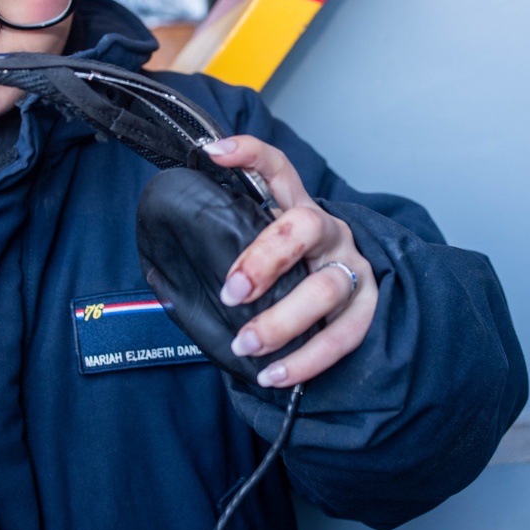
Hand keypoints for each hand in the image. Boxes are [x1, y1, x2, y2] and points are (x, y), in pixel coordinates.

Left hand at [203, 136, 376, 387]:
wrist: (346, 297)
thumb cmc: (286, 270)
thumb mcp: (257, 246)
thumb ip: (224, 246)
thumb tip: (161, 264)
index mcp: (295, 207)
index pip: (276, 169)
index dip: (249, 155)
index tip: (213, 154)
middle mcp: (328, 231)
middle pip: (305, 227)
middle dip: (266, 259)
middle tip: (232, 291)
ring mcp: (351, 268)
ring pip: (326, 288)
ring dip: (282, 321)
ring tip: (246, 344)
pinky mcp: (368, 308)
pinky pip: (342, 336)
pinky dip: (307, 359)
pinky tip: (275, 375)